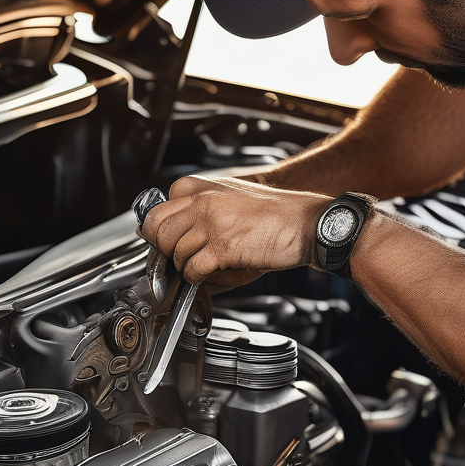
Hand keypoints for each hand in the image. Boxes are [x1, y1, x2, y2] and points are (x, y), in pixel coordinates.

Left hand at [138, 175, 329, 285]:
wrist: (306, 223)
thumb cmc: (274, 214)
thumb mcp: (231, 198)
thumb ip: (201, 207)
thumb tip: (172, 232)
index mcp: (202, 187)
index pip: (158, 209)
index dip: (159, 232)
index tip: (166, 242)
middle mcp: (204, 201)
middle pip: (159, 231)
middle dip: (165, 251)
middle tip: (178, 259)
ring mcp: (212, 222)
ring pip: (175, 252)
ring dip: (183, 266)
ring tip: (199, 267)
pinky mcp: (224, 246)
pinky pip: (192, 268)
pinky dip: (195, 278)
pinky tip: (206, 275)